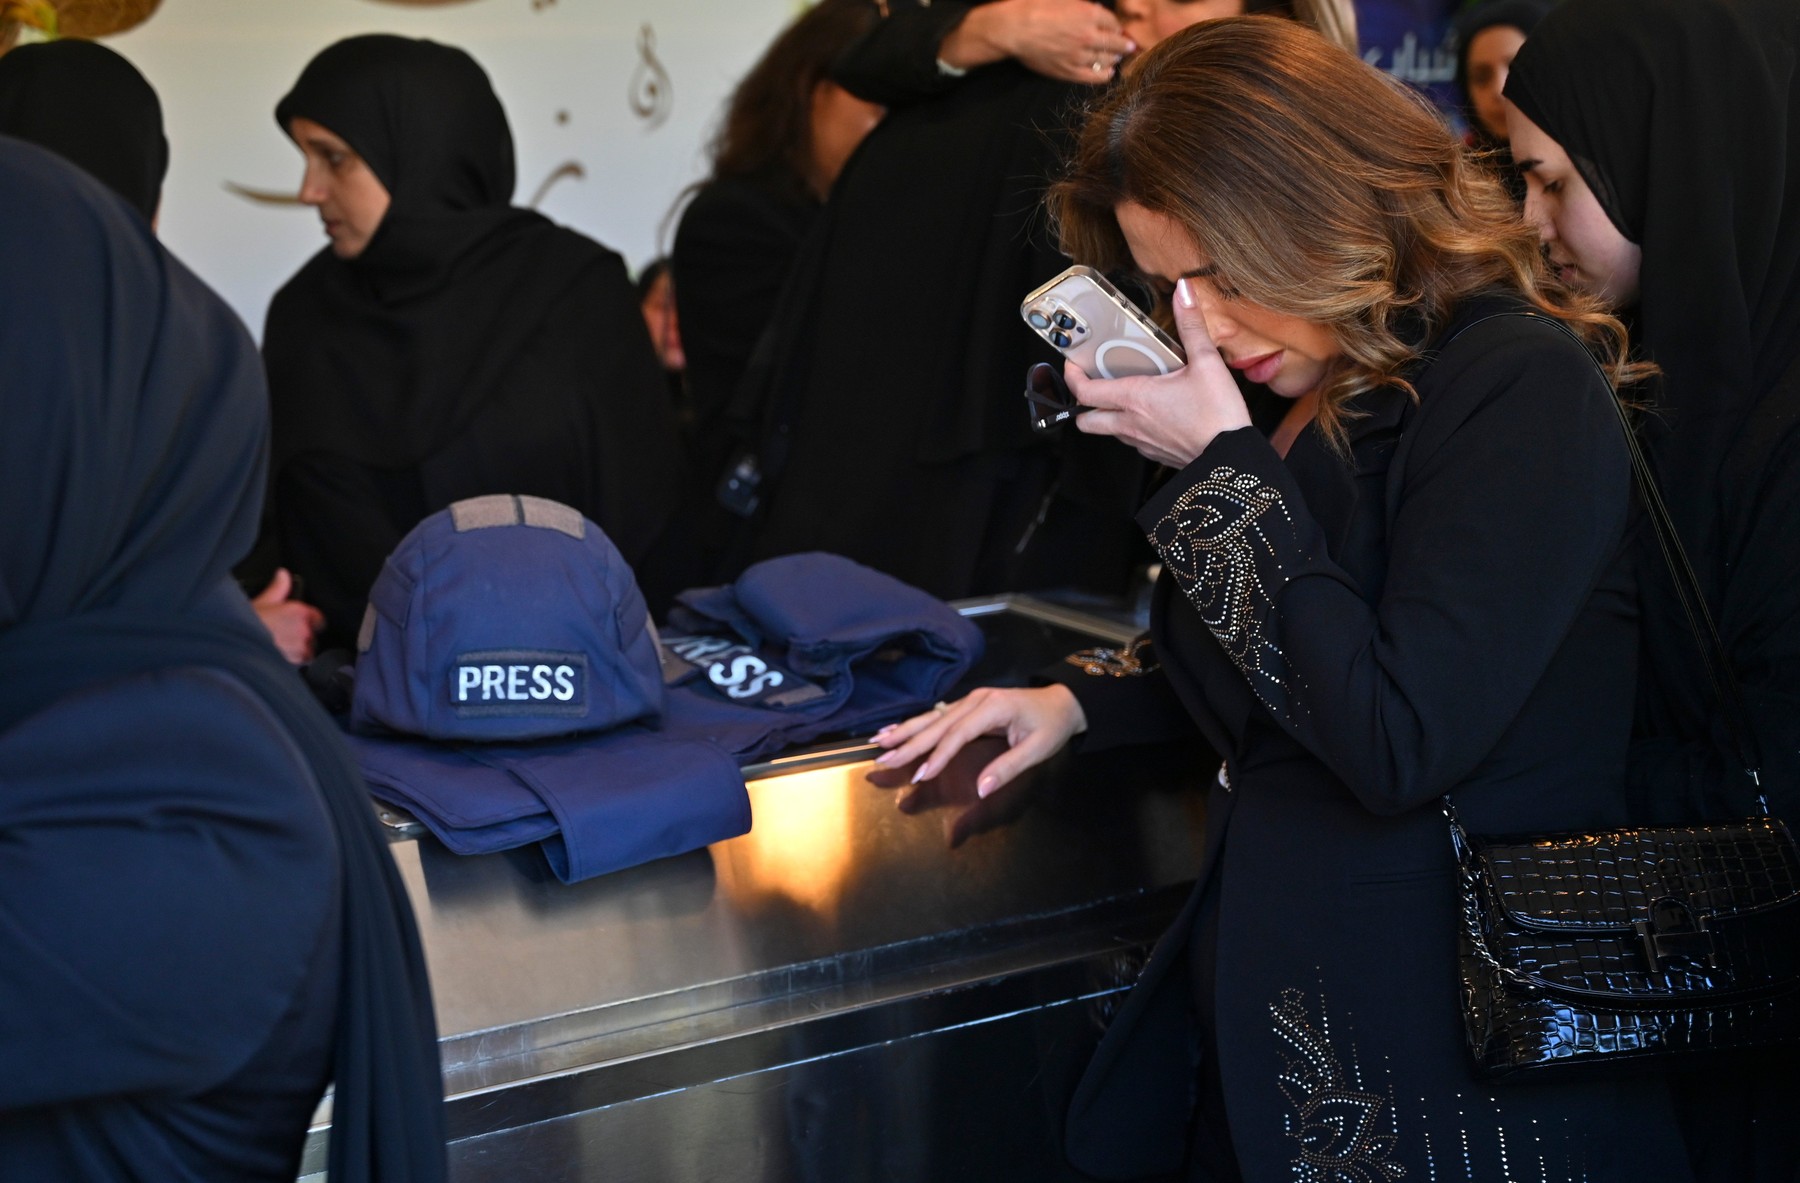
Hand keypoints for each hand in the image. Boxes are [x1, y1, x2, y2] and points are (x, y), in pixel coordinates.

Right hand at [252, 568, 324, 664]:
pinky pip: (299, 663)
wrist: (237, 646)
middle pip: (312, 635)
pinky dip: (293, 661)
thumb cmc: (247, 624)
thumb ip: (278, 587)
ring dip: (298, 650)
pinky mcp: (294, 663)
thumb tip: (283, 575)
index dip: (311, 620)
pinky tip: (280, 656)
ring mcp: (300, 648)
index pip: (319, 618)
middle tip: (285, 635)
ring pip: (307, 651)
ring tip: (281, 647)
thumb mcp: (263, 601)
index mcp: (300, 612)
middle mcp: (304, 631)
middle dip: (302, 636)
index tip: (303, 622)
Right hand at [869, 684, 1086, 797]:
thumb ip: (1008, 768)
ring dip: (905, 731)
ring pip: (933, 717)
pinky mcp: (968, 705)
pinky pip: (937, 716)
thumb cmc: (1051, 726)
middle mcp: (976, 700)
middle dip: (909, 743)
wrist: (1062, 702)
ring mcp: (970, 700)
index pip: (958, 734)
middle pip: (938, 724)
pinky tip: (896, 730)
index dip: (938, 756)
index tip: (920, 775)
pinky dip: (915, 725)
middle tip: (885, 760)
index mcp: (993, 708)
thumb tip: (981, 788)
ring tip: (880, 742)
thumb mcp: (1037, 750)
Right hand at [940, 0, 1136, 84]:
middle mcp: (1089, 35)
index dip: (1116, 25)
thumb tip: (1094, 8)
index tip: (1117, 29)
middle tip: (1128, 45)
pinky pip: (1095, 77)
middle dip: (1124, 44)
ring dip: (1115, 58)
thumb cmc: (1033, 7)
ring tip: (1116, 57)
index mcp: (1088, 13)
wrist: (1014, 29)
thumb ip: (1081, 4)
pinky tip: (1109, 72)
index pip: (1113, 21)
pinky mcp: (1070, 71)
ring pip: (1108, 60)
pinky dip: (1105, 74)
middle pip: (1116, 43)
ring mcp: (1080, 56)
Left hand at [1068, 277, 1251, 466]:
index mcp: (1134, 398)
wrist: (1232, 462)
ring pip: (1108, 431)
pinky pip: (1132, 441)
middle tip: (1093, 383)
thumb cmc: (1219, 416)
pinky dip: (1132, 428)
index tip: (1073, 363)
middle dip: (1082, 403)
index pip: (1084, 391)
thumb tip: (1184, 291)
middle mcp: (1130, 424)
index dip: (1071, 376)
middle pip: (1085, 420)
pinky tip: (1152, 414)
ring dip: (1108, 415)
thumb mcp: (1207, 363)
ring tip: (1125, 394)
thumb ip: (1191, 325)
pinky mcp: (1156, 454)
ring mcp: (1142, 443)